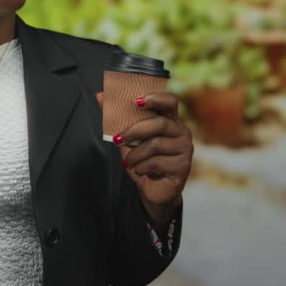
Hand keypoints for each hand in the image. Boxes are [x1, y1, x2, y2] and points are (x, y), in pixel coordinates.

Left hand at [97, 92, 192, 225]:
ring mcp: (185, 149)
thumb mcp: (128, 138)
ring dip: (135, 154)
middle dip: (135, 131)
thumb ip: (118, 117)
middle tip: (117, 139)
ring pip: (155, 145)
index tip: (137, 101)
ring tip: (127, 162)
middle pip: (160, 124)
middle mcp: (182, 132)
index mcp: (171, 120)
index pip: (170, 102)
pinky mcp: (183, 167)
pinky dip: (142, 167)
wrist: (153, 190)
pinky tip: (140, 170)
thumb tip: (99, 96)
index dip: (156, 98)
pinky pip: (157, 162)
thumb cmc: (143, 160)